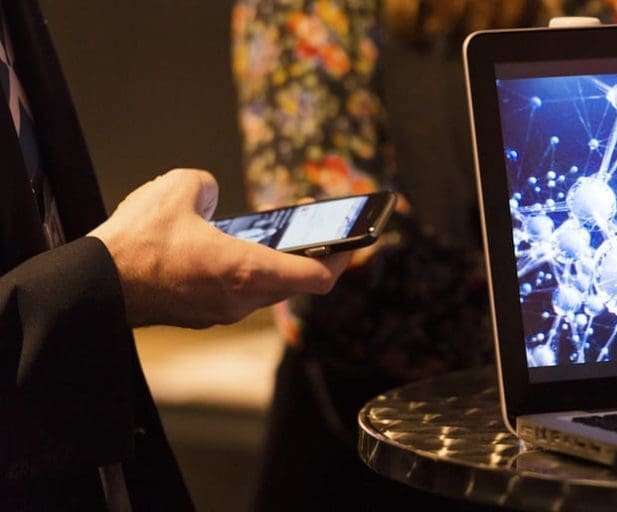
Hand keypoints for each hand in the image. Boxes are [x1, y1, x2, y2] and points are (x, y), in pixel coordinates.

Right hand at [88, 169, 350, 327]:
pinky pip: (237, 293)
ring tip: (269, 230)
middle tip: (313, 225)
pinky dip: (244, 272)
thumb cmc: (136, 242)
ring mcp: (221, 312)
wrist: (93, 285)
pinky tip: (228, 247)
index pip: (318, 278)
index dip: (342, 259)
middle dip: (309, 253)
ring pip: (265, 288)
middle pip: (295, 282)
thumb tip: (210, 195)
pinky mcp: (201, 315)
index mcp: (248, 271)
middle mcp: (242, 299)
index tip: (352, 241)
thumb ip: (207, 185)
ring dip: (274, 262)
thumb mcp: (178, 189)